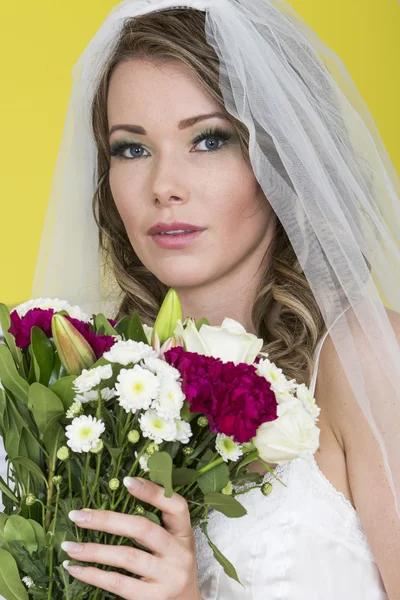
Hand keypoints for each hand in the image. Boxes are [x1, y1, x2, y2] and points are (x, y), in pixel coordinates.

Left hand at [62, 477, 201, 599]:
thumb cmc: (174, 567)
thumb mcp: (175, 543)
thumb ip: (158, 523)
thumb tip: (120, 494)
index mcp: (184, 533)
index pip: (176, 506)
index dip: (152, 492)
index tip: (126, 480)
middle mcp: (179, 554)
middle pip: (142, 529)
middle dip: (107, 520)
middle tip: (77, 515)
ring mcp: (167, 577)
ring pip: (126, 557)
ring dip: (92, 550)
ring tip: (68, 546)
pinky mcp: (152, 598)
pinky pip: (117, 583)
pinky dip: (93, 574)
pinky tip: (75, 568)